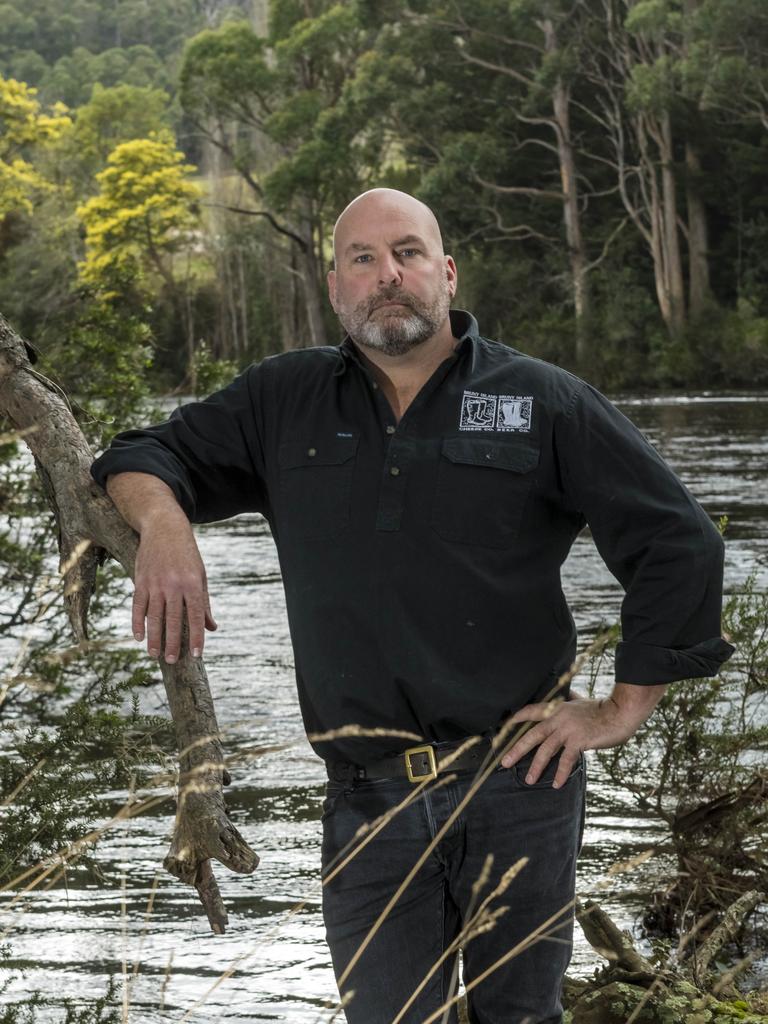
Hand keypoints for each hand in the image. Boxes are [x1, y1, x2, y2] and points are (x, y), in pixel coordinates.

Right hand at [132, 515, 216, 662]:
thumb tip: (212, 628)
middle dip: (173, 642)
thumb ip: (204, 603)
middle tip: (172, 660)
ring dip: (154, 637)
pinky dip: (137, 622)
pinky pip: (138, 606)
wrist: (164, 527)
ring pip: (154, 616)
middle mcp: (174, 585)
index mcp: (193, 584)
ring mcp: (155, 583)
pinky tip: (138, 637)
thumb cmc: (187, 555)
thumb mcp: (201, 576)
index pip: (195, 616)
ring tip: (154, 654)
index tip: (196, 654)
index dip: (196, 636)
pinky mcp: (140, 580)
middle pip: (173, 619)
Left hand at [500, 684, 666, 787]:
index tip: (502, 729)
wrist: (619, 713)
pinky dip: (560, 773)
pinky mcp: (579, 740)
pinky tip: (555, 784)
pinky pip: (566, 760)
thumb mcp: (580, 700)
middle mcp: (558, 717)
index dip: (516, 719)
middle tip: (505, 762)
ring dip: (536, 766)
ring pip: (545, 749)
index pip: (530, 711)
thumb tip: (566, 693)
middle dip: (517, 749)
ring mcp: (568, 729)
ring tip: (528, 779)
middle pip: (532, 735)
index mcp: (556, 707)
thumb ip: (570, 699)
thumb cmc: (601, 708)